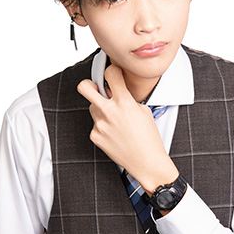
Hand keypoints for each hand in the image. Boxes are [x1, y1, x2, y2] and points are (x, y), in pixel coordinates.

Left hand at [77, 64, 177, 192]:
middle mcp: (109, 112)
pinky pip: (95, 125)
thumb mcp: (144, 112)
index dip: (112, 71)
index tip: (113, 75)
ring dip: (101, 109)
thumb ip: (128, 99)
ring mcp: (100, 125)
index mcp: (124, 102)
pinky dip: (103, 127)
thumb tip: (116, 92)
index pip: (110, 74)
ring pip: (92, 107)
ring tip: (115, 120)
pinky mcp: (95, 136)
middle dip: (88, 84)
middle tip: (95, 87)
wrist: (146, 162)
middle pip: (84, 87)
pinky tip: (115, 134)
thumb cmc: (149, 139)